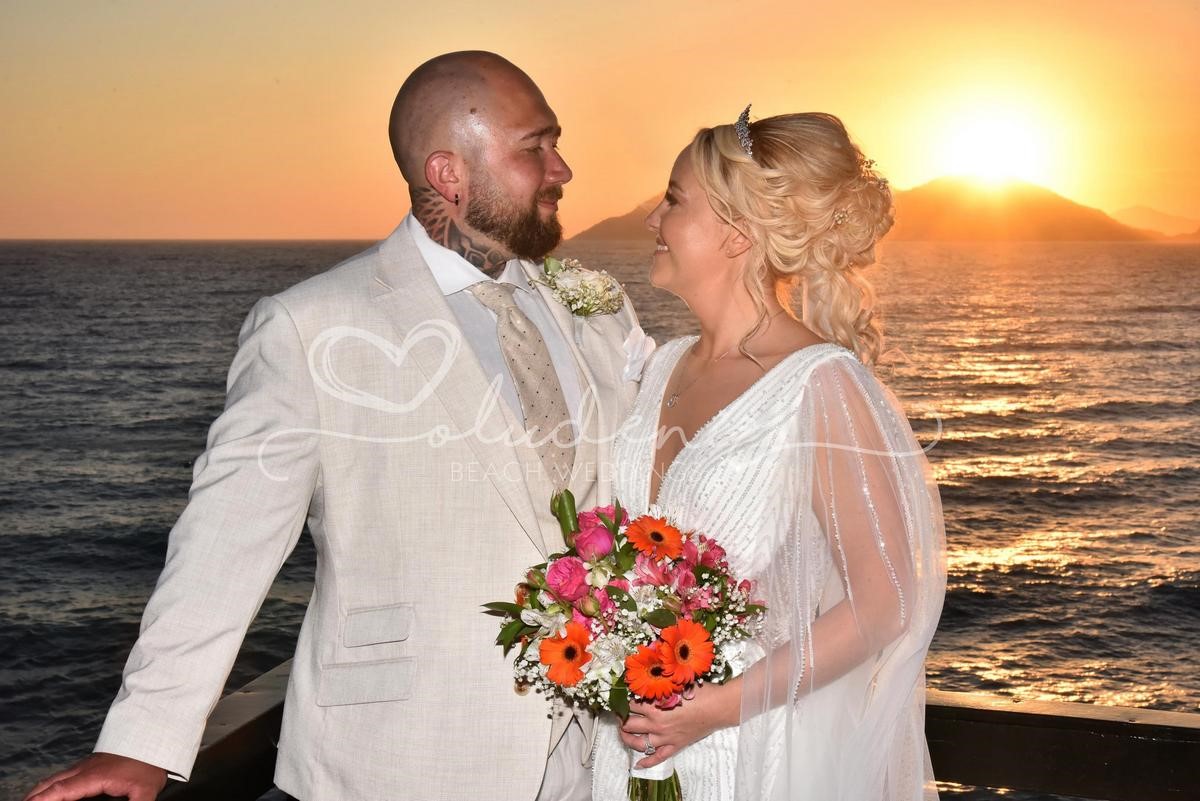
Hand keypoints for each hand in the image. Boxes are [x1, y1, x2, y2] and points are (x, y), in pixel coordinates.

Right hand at [23, 753, 167, 800]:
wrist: (153, 739)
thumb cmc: (150, 765)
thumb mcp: (147, 791)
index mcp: (95, 776)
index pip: (62, 790)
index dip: (45, 799)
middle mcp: (85, 769)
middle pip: (52, 783)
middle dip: (35, 797)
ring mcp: (85, 765)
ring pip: (55, 778)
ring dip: (40, 791)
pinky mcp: (89, 764)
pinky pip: (62, 775)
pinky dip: (50, 785)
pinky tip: (50, 793)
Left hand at [618, 680, 740, 769]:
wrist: (718, 708)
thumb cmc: (700, 692)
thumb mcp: (677, 683)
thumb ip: (661, 684)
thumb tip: (649, 678)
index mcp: (656, 707)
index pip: (631, 704)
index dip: (622, 700)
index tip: (619, 697)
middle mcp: (657, 724)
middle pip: (629, 724)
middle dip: (620, 719)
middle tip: (618, 714)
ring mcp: (665, 738)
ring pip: (638, 743)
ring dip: (627, 738)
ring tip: (622, 732)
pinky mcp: (675, 746)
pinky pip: (658, 758)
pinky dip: (646, 762)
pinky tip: (637, 764)